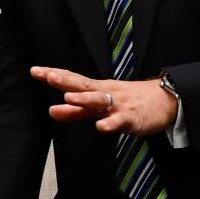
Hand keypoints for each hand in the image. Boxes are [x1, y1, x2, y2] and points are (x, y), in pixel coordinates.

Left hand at [30, 66, 176, 137]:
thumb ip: (75, 110)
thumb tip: (52, 111)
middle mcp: (105, 93)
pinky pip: (120, 121)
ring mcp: (118, 104)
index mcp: (96, 89)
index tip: (35, 70)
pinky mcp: (132, 118)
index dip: (54, 74)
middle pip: (83, 85)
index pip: (72, 79)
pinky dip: (110, 124)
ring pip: (100, 100)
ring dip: (84, 98)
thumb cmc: (127, 101)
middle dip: (65, 80)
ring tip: (68, 96)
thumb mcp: (99, 106)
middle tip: (48, 76)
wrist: (164, 101)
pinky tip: (100, 127)